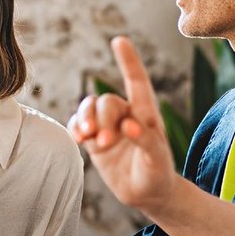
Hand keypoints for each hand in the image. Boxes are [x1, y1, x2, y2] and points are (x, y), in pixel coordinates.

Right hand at [68, 37, 183, 216]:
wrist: (147, 194)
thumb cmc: (158, 175)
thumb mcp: (159, 162)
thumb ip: (147, 142)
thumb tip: (130, 127)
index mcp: (146, 115)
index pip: (137, 83)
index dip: (128, 61)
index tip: (119, 41)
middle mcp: (125, 116)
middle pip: (106, 102)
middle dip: (103, 118)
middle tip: (107, 142)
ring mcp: (108, 127)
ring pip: (89, 109)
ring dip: (85, 119)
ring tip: (86, 137)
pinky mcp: (94, 140)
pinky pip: (77, 125)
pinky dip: (75, 128)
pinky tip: (79, 139)